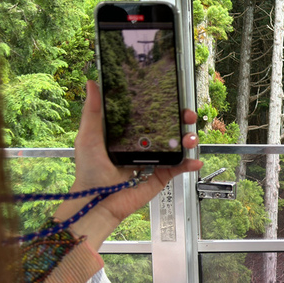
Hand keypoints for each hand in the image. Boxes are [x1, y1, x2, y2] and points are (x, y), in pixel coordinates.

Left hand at [54, 80, 202, 249]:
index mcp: (129, 135)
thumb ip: (93, 110)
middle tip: (187, 116)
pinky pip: (179, 168)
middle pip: (169, 129)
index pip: (150, 117)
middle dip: (182, 121)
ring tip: (189, 139)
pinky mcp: (160, 176)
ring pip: (177, 147)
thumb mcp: (88, 135)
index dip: (163, 107)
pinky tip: (195, 160)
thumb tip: (91, 83)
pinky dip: (189, 164)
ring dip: (189, 140)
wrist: (97, 199)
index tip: (173, 99)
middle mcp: (144, 146)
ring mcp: (154, 161)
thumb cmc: (89, 170)